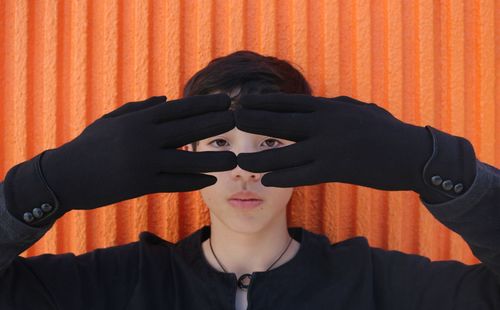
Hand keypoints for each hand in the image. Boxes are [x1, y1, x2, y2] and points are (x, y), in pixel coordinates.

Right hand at [4, 94, 236, 224]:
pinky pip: (172, 184)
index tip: (225, 101)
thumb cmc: (89, 145)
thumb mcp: (111, 120)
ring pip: (184, 161)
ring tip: (233, 159)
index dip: (204, 105)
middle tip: (237, 120)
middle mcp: (143, 139)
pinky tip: (209, 181)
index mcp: (138, 120)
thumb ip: (140, 108)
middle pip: (186, 130)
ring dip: (211, 160)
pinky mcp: (139, 186)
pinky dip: (192, 182)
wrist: (64, 177)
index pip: (178, 109)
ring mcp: (142, 163)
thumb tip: (166, 99)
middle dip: (213, 124)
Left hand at [234, 93, 432, 191]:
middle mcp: (326, 124)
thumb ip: (333, 107)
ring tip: (240, 160)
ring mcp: (330, 147)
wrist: (413, 155)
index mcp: (330, 107)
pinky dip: (282, 177)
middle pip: (281, 122)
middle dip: (254, 121)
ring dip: (261, 156)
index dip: (263, 103)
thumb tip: (314, 105)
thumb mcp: (358, 109)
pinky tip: (266, 181)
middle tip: (230, 122)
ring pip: (287, 152)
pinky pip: (303, 174)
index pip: (289, 103)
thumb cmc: (384, 130)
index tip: (242, 103)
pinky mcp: (337, 170)